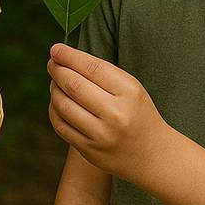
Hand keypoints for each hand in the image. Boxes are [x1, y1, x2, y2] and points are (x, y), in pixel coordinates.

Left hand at [46, 43, 172, 182]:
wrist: (152, 154)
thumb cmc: (138, 113)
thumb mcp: (132, 88)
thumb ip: (102, 73)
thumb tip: (65, 57)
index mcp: (129, 92)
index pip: (91, 67)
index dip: (68, 56)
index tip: (56, 49)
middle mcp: (115, 114)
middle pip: (73, 85)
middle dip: (57, 70)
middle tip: (52, 63)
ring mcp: (101, 135)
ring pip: (63, 105)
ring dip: (53, 89)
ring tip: (55, 82)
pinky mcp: (89, 150)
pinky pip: (60, 125)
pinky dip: (54, 110)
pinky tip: (57, 102)